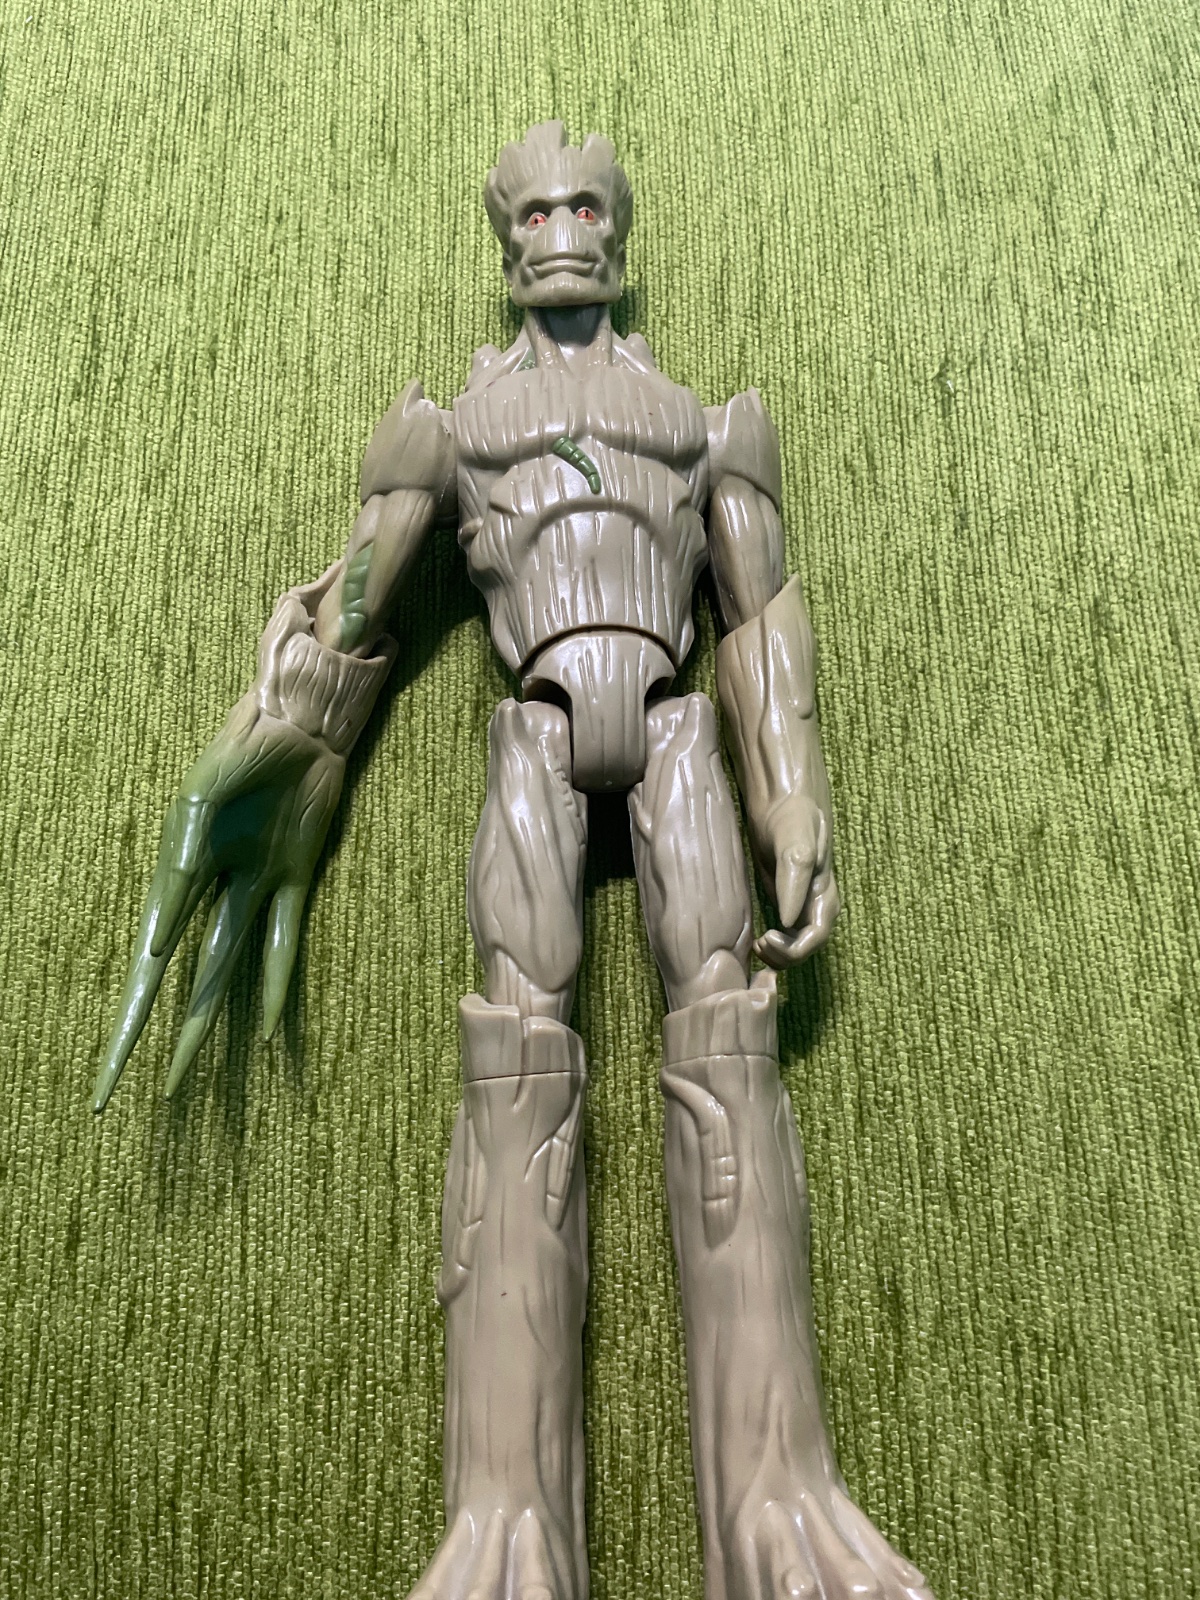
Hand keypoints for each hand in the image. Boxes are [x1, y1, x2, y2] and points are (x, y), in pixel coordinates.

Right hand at [93, 696, 344, 1111]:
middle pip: (180, 982)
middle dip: (161, 1037)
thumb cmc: (241, 746)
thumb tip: (158, 935)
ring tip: (186, 1079)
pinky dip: (276, 983)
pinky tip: (265, 1030)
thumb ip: (184, 858)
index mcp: (175, 875)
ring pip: (227, 972)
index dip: (131, 1017)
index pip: (148, 962)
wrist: (297, 720)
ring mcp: (254, 888)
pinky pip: (286, 941)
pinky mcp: (297, 878)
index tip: (113, 1065)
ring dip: (209, 1025)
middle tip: (136, 1095)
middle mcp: (210, 891)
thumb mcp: (203, 793)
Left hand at [753, 793, 840, 969]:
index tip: (768, 938)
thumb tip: (788, 921)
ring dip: (778, 953)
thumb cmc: (792, 817)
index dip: (795, 949)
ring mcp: (801, 903)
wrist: (782, 799)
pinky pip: (785, 933)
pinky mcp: (785, 899)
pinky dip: (772, 943)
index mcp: (825, 894)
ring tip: (755, 944)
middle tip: (758, 945)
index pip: (816, 938)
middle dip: (784, 956)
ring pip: (796, 944)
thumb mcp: (795, 843)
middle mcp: (816, 904)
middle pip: (807, 947)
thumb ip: (793, 880)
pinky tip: (754, 937)